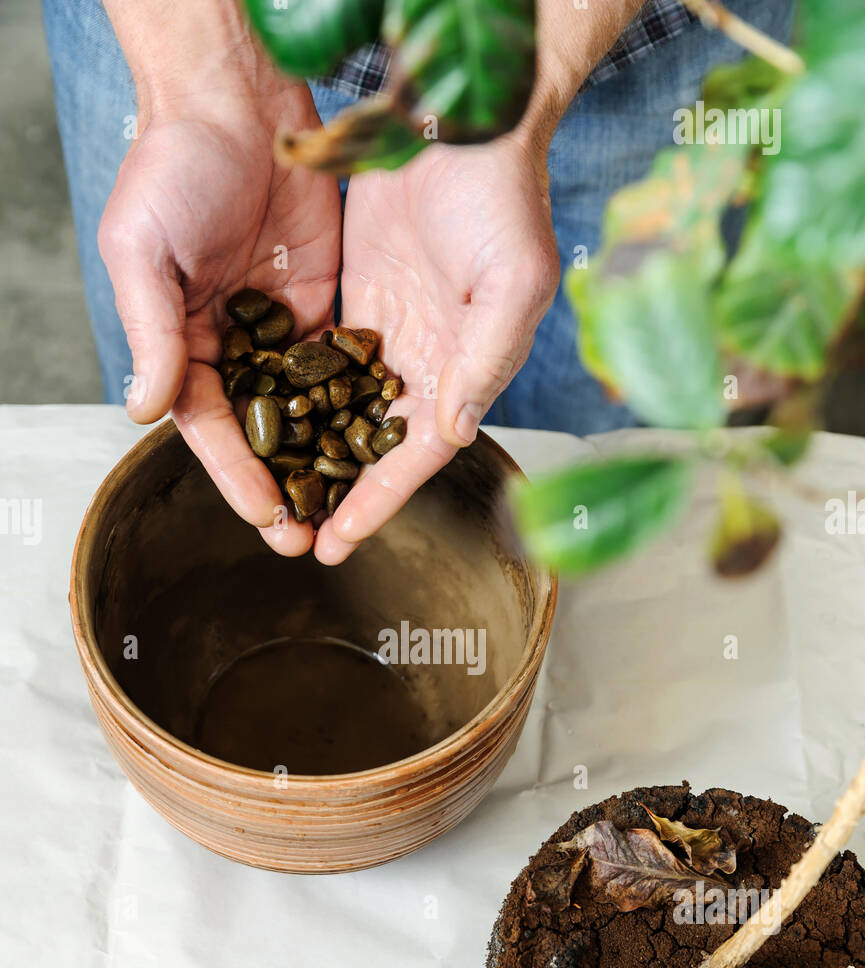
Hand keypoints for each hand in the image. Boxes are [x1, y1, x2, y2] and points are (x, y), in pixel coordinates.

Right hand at [98, 78, 340, 555]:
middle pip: (261, 433)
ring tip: (350, 514)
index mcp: (183, 344)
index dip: (236, 476)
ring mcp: (281, 330)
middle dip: (284, 488)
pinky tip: (380, 447)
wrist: (233, 98)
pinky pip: (342, 367)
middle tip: (309, 541)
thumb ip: (153, 334)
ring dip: (325, 462)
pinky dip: (356, 407)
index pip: (210, 427)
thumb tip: (145, 412)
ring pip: (306, 411)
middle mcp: (233, 347)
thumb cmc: (172, 168)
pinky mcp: (326, 305)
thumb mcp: (143, 251)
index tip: (265, 519)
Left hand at [313, 132, 559, 564]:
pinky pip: (323, 362)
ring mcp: (389, 334)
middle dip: (339, 496)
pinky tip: (262, 426)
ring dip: (313, 456)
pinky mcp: (356, 300)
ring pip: (345, 413)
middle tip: (293, 538)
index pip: (418, 454)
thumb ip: (485, 359)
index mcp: (466, 370)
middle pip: (376, 447)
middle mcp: (427, 363)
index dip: (379, 500)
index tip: (339, 541)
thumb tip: (453, 429)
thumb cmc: (503, 199)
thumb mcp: (513, 281)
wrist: (462, 118)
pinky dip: (297, 397)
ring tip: (271, 497)